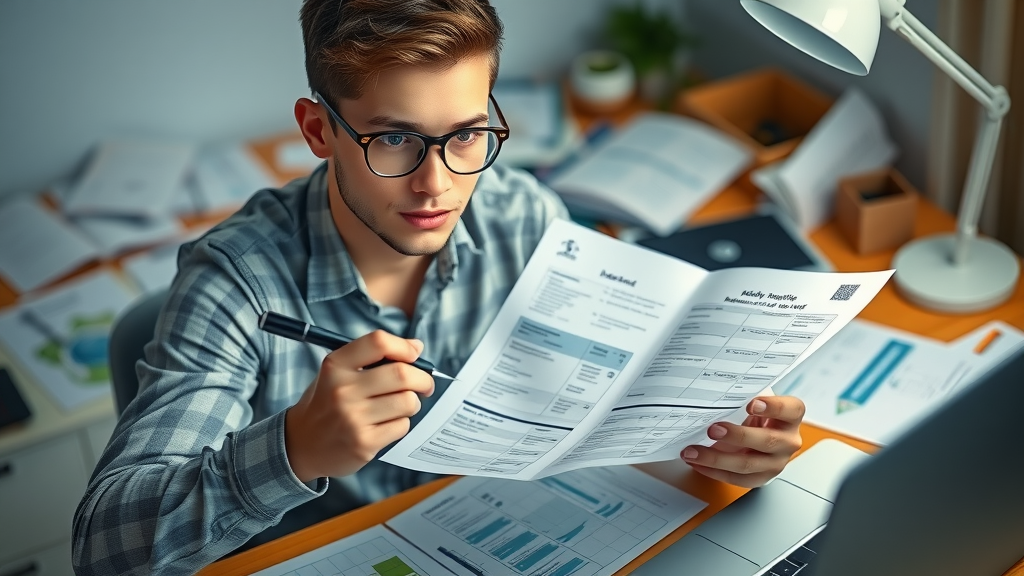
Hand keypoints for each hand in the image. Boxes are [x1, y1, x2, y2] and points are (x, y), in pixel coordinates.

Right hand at [284, 330, 434, 482]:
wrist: (300, 445)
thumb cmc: (326, 403)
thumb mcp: (336, 372)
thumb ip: (371, 358)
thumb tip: (416, 346)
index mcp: (335, 366)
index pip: (378, 342)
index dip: (404, 346)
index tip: (415, 353)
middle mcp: (343, 390)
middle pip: (402, 374)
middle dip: (423, 379)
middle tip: (425, 385)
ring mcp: (353, 418)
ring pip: (408, 402)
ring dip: (412, 403)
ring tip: (400, 406)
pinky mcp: (363, 443)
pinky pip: (402, 426)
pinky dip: (401, 423)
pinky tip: (386, 424)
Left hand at [681, 395, 804, 487]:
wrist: (759, 434)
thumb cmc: (756, 414)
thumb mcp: (755, 400)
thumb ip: (743, 398)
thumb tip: (715, 396)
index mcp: (791, 416)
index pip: (790, 410)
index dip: (773, 407)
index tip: (751, 404)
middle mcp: (788, 441)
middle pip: (767, 441)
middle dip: (738, 436)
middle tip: (713, 429)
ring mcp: (776, 462)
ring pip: (748, 464)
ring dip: (717, 459)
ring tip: (694, 451)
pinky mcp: (762, 478)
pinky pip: (737, 479)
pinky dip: (713, 471)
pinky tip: (697, 463)